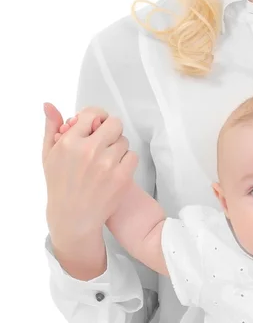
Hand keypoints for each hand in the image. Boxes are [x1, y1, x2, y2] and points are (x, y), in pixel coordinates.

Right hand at [42, 103, 137, 248]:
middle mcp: (89, 150)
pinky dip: (127, 161)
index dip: (98, 118)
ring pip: (124, 141)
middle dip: (111, 131)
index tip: (98, 125)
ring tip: (108, 159)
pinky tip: (116, 169)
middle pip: (114, 124)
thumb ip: (52, 128)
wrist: (74, 217)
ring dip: (118, 147)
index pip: (92, 114)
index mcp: (69, 142)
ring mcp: (107, 164)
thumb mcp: (49, 155)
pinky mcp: (121, 177)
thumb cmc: (60, 185)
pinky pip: (133, 156)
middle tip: (106, 141)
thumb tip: (50, 105)